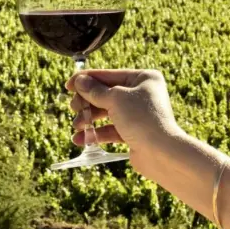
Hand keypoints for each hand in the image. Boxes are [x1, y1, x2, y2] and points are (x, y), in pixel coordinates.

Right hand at [65, 69, 181, 172]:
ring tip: (77, 126)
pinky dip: (97, 133)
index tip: (68, 85)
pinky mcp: (134, 132)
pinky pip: (111, 129)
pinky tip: (82, 140)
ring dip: (89, 119)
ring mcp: (138, 113)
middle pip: (106, 93)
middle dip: (87, 102)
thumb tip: (79, 80)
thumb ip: (94, 90)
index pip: (109, 75)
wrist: (161, 153)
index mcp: (143, 78)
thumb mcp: (115, 99)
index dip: (86, 79)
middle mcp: (142, 93)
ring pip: (107, 112)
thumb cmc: (141, 119)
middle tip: (73, 108)